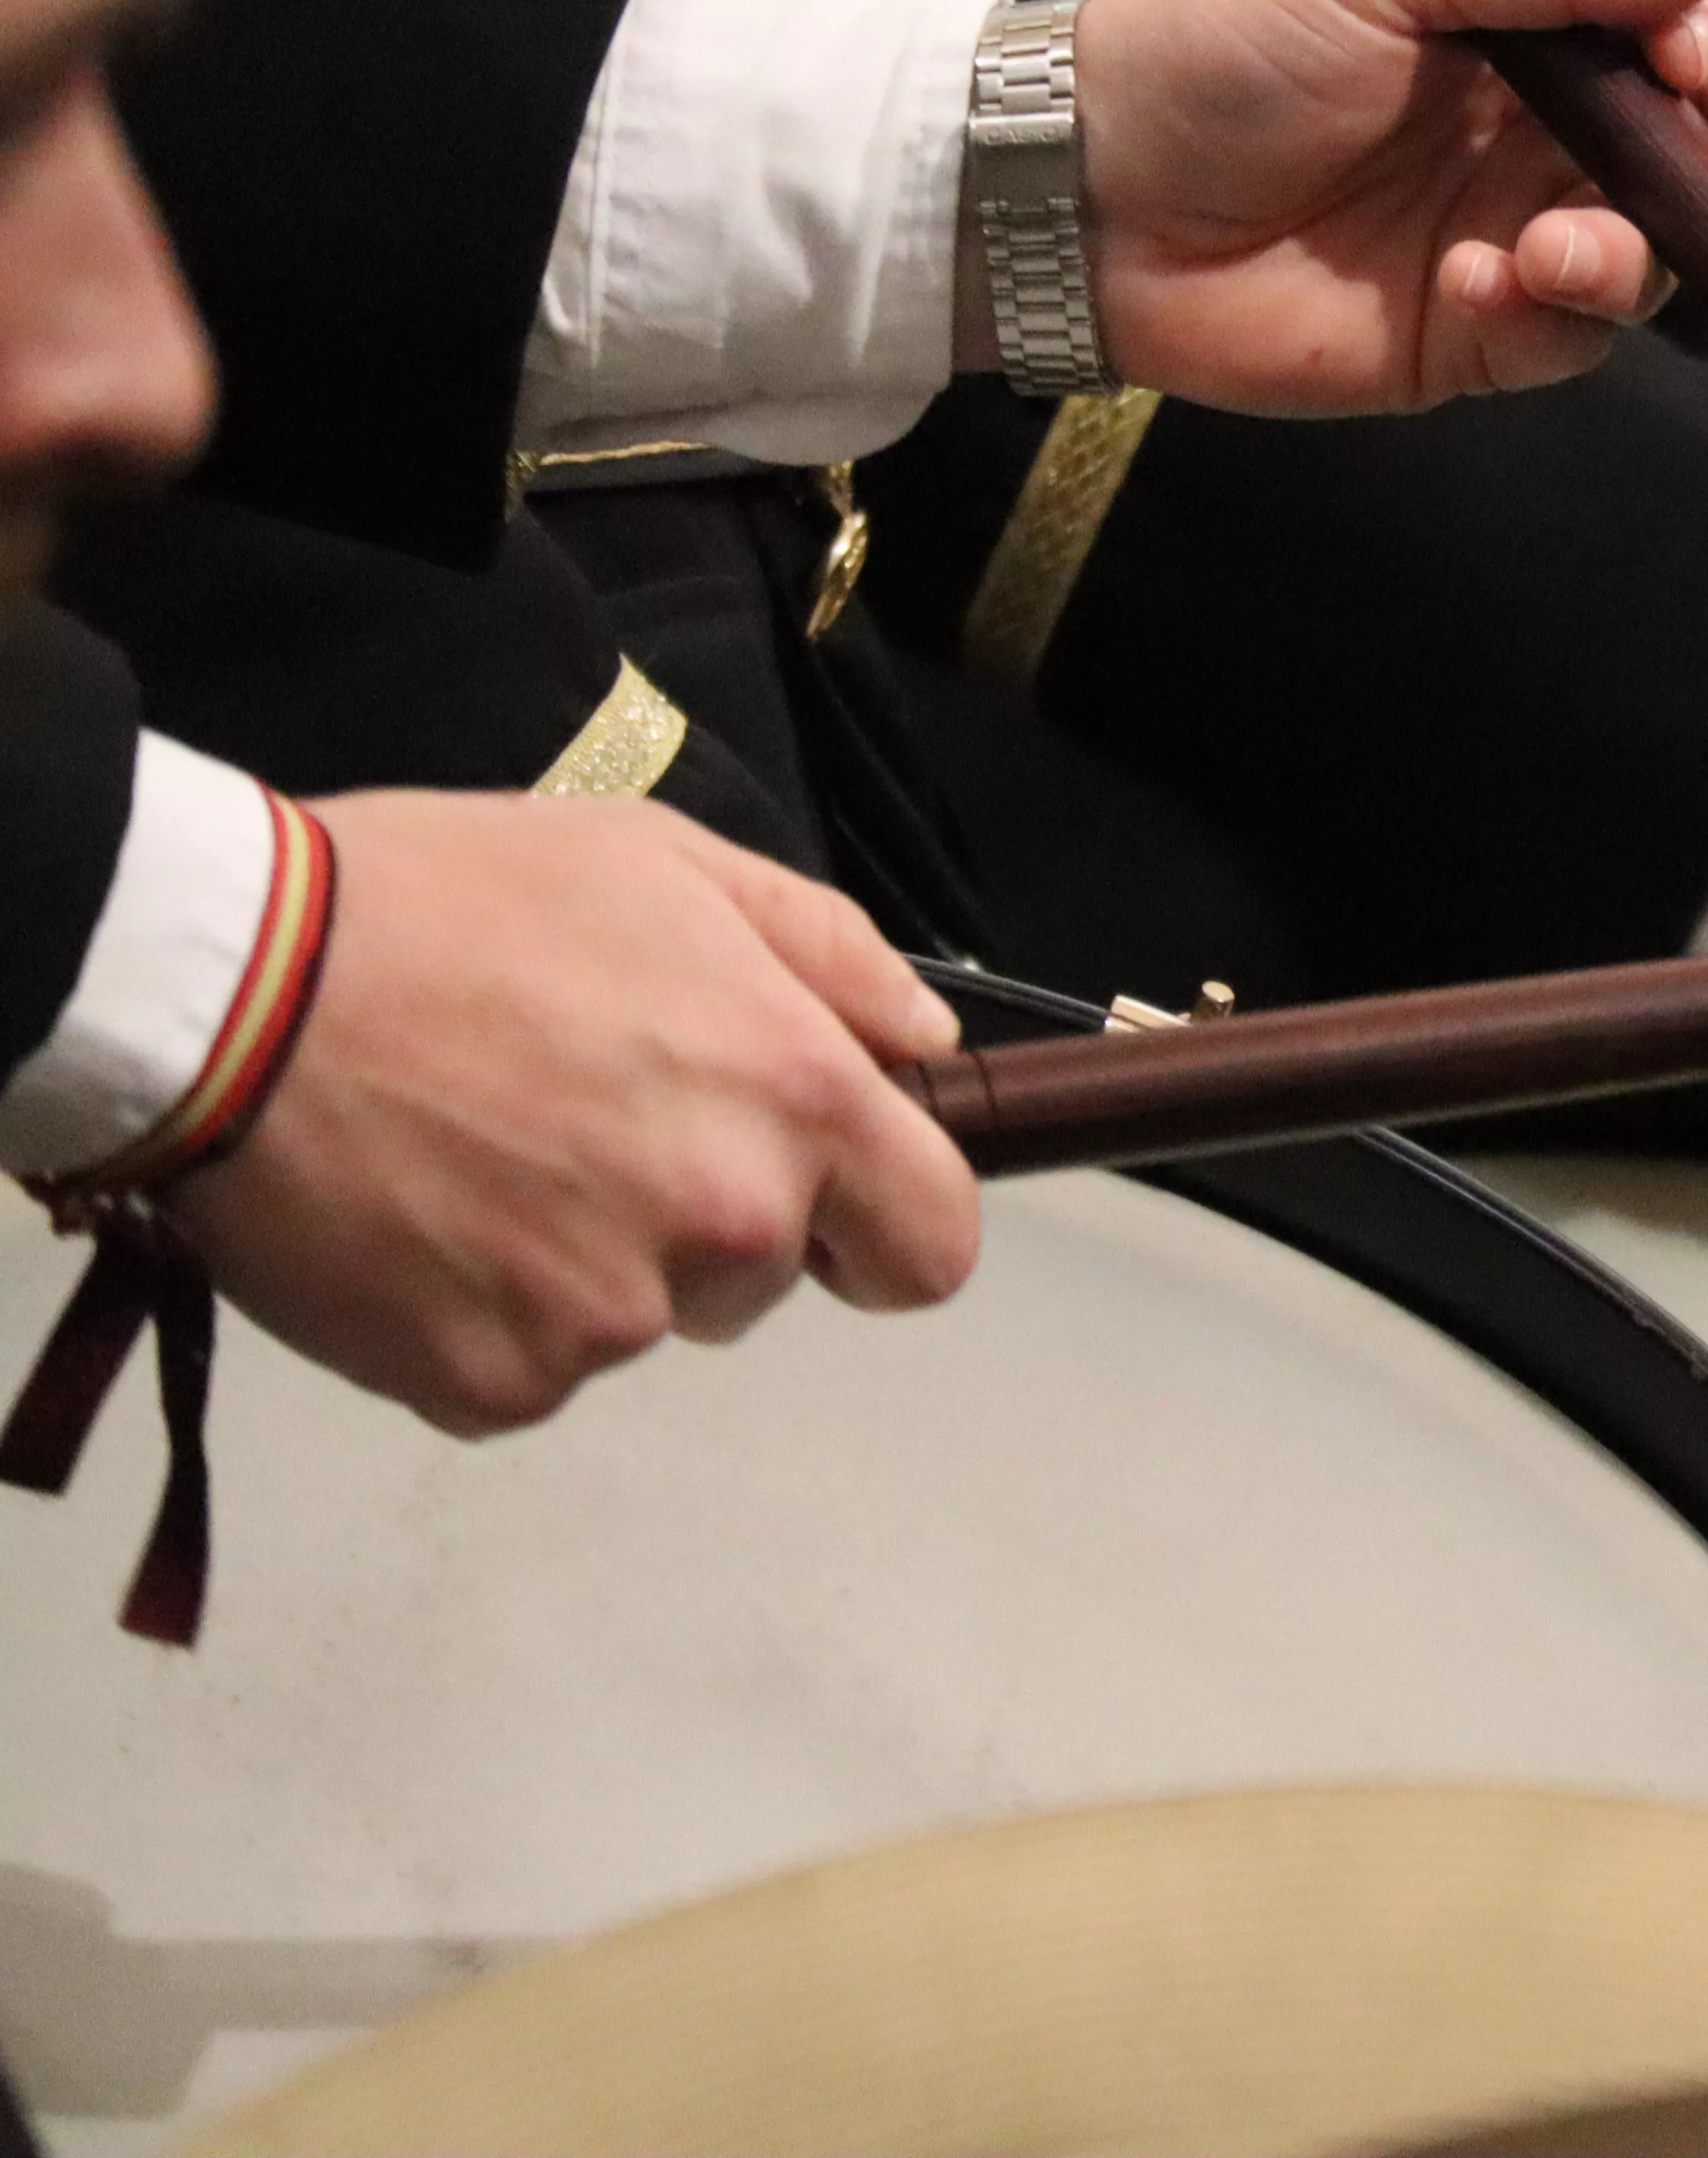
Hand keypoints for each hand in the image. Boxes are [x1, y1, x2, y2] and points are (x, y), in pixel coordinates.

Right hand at [165, 794, 978, 1438]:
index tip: (835, 1208)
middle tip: (581, 1123)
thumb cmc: (448, 904)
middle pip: (764, 1279)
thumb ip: (829, 957)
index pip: (932, 1246)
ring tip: (481, 1150)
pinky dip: (483, 1313)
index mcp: (795, 1102)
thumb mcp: (669, 866)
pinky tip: (420, 1214)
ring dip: (585, 1262)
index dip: (889, 1228)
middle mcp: (723, 1226)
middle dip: (701, 1219)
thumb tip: (918, 1041)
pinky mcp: (487, 1383)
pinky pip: (527, 1370)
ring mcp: (603, 1320)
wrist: (234, 989)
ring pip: (638, 1320)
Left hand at [1049, 0, 1707, 409]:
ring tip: (1550, 248)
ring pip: (1670, 245)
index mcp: (1537, 5)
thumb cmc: (1221, 44)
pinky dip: (1549, 312)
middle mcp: (1552, 115)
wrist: (1083, 196)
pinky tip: (1471, 287)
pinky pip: (1580, 336)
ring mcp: (1523, 224)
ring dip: (1640, 245)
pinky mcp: (1483, 332)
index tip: (1681, 44)